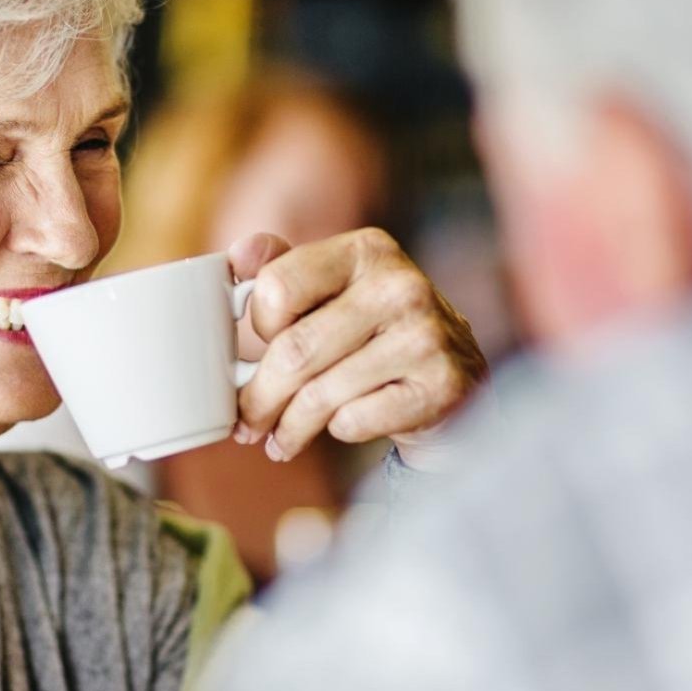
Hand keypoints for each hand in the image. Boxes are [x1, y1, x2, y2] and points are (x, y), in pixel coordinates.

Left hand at [228, 229, 488, 469]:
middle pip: (295, 350)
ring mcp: (425, 337)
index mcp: (367, 250)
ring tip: (281, 439)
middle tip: (246, 422)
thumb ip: (283, 268)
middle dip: (260, 397)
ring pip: (321, 395)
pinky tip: (339, 428)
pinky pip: (355, 421)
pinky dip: (338, 431)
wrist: (453, 375)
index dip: (258, 325)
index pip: (278, 287)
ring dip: (290, 427)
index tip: (258, 347)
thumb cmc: (376, 331)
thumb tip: (238, 255)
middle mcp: (401, 286)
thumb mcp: (334, 288)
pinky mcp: (440, 387)